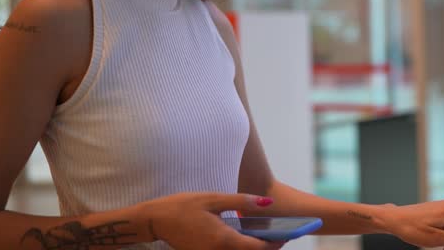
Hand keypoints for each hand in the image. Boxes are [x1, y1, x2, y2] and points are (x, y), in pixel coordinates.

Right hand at [140, 192, 285, 249]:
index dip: (275, 243)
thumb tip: (267, 201)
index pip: (258, 248)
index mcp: (224, 240)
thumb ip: (242, 201)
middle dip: (267, 247)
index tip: (287, 235)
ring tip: (266, 234)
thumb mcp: (214, 198)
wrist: (156, 220)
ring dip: (253, 248)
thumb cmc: (184, 206)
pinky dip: (240, 248)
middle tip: (279, 235)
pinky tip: (246, 236)